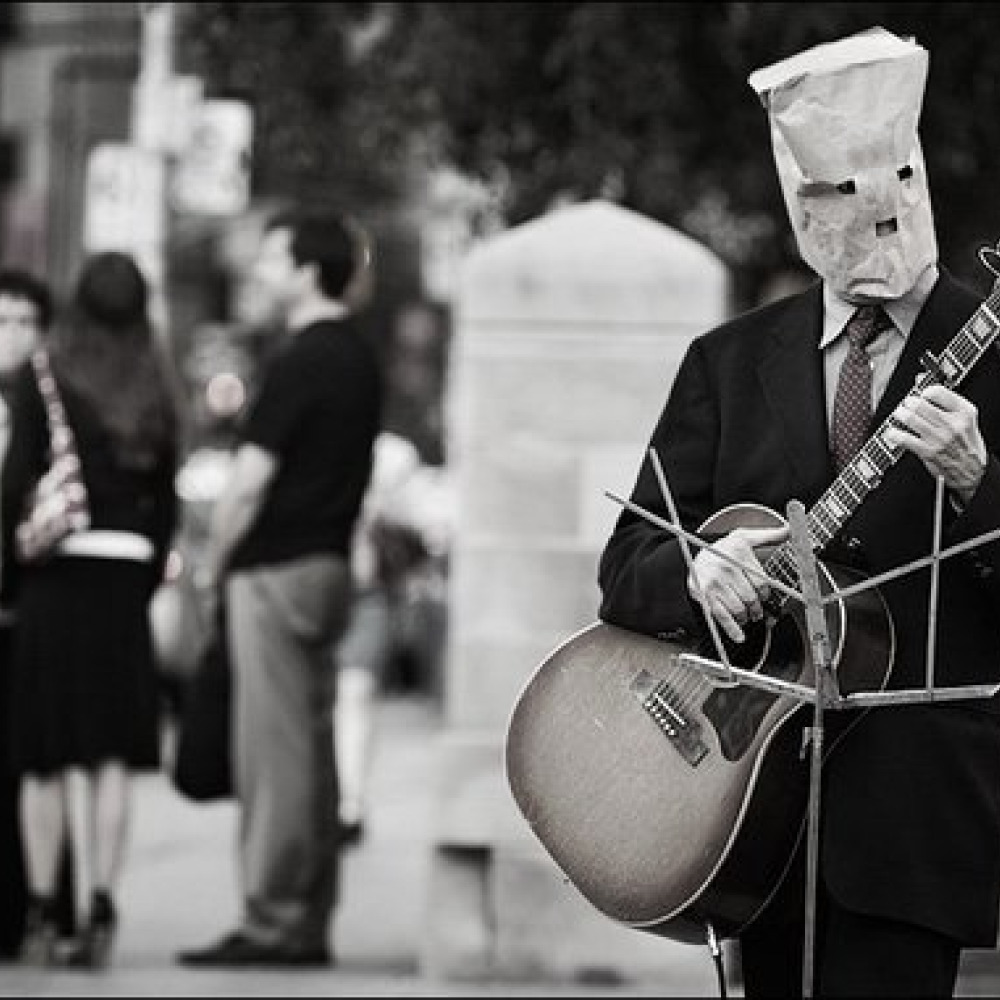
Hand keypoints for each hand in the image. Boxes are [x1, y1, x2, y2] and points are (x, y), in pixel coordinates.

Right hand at [687, 523, 788, 643]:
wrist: (693, 556)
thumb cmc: (721, 550)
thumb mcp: (744, 537)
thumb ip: (768, 535)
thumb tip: (788, 530)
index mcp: (739, 553)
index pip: (761, 581)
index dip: (765, 593)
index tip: (763, 596)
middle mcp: (726, 568)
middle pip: (751, 597)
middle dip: (756, 608)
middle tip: (756, 611)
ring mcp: (715, 583)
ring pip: (739, 608)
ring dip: (745, 617)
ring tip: (746, 616)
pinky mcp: (705, 596)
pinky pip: (722, 616)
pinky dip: (731, 629)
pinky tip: (739, 636)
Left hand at [884, 385, 986, 503]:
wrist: (972, 470)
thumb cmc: (966, 443)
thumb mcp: (964, 420)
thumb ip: (946, 402)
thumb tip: (920, 381)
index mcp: (964, 413)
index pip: (938, 392)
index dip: (924, 391)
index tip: (921, 394)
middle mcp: (952, 424)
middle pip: (920, 404)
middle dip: (909, 402)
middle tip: (907, 404)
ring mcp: (939, 438)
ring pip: (911, 419)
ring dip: (900, 414)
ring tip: (899, 414)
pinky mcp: (928, 451)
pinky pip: (905, 439)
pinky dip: (894, 434)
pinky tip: (891, 432)